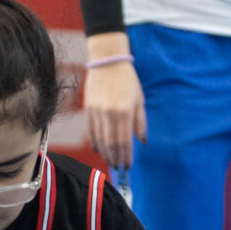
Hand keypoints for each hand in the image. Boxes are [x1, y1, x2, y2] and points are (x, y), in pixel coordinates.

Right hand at [81, 52, 146, 172]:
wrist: (107, 62)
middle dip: (115, 158)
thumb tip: (142, 141)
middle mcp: (109, 114)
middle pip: (111, 143)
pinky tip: (99, 150)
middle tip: (118, 167)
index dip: (126, 155)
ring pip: (100, 139)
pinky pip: (91, 131)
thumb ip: (141, 122)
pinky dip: (95, 142)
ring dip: (106, 153)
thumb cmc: (127, 80)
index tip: (128, 166)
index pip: (124, 141)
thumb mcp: (139, 100)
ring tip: (110, 161)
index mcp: (124, 112)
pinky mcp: (88, 109)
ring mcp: (97, 112)